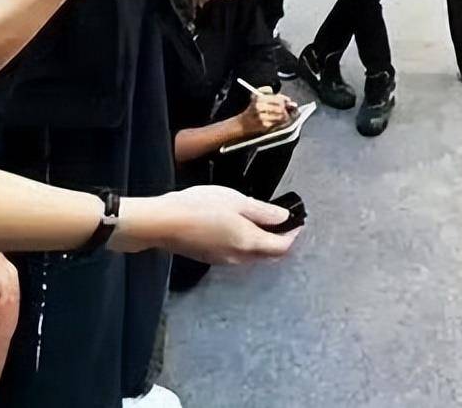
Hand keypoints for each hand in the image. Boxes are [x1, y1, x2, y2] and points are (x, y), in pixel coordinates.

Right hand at [113, 186, 300, 262]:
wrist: (163, 223)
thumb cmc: (200, 207)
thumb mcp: (237, 201)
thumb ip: (263, 211)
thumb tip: (284, 216)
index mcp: (249, 242)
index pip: (281, 247)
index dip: (293, 235)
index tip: (298, 221)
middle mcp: (239, 258)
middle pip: (268, 253)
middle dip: (280, 239)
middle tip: (285, 220)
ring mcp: (223, 260)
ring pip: (252, 255)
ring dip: (263, 241)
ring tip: (265, 220)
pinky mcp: (210, 257)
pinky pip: (237, 253)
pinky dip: (247, 243)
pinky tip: (241, 227)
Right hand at [237, 88, 294, 135]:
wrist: (242, 124)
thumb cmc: (252, 109)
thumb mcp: (257, 96)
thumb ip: (270, 93)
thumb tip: (287, 100)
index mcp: (259, 98)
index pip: (278, 98)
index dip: (285, 100)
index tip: (288, 102)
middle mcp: (259, 107)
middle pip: (280, 107)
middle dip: (286, 108)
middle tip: (287, 109)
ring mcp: (262, 117)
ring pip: (280, 115)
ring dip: (285, 115)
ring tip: (284, 115)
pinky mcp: (264, 125)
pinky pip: (277, 122)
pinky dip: (280, 121)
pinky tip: (278, 120)